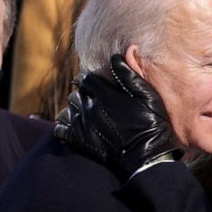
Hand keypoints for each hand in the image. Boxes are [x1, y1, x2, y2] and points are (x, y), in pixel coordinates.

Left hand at [55, 54, 181, 179]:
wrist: (145, 156)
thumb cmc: (150, 124)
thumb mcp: (147, 95)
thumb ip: (130, 74)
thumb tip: (118, 55)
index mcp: (105, 93)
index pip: (86, 79)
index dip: (87, 79)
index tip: (89, 83)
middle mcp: (90, 106)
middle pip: (75, 94)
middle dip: (81, 95)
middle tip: (88, 101)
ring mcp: (83, 123)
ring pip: (67, 110)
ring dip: (73, 110)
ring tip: (81, 114)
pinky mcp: (79, 139)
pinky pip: (60, 129)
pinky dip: (62, 127)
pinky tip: (69, 128)